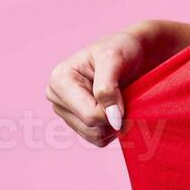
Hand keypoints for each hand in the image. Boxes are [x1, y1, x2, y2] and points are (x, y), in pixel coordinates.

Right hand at [44, 23, 158, 146]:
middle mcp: (57, 98)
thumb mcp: (114, 58)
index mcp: (59, 80)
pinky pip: (98, 140)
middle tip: (122, 94)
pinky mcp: (78, 123)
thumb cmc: (122, 49)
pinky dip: (112, 129)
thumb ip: (108, 87)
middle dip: (113, 116)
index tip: (123, 92)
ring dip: (114, 123)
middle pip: (91, 127)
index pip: (89, 114)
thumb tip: (112, 119)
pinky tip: (115, 109)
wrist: (132, 53)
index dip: (112, 109)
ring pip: (94, 136)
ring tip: (119, 99)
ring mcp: (66, 112)